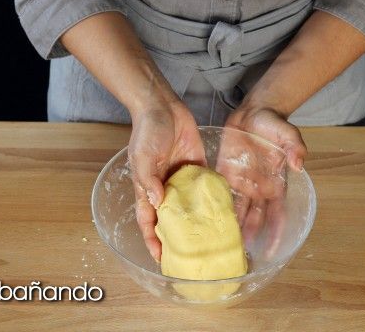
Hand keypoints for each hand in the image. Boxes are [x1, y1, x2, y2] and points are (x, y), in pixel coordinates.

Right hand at [128, 99, 205, 261]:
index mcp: (148, 188)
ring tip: (209, 239)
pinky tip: (222, 212)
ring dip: (196, 221)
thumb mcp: (142, 156)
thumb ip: (148, 180)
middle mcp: (165, 188)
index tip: (161, 258)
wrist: (163, 107)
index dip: (152, 240)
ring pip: (189, 206)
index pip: (148, 221)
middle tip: (189, 255)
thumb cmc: (147, 132)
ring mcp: (181, 178)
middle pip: (170, 218)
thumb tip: (157, 202)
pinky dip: (211, 199)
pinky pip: (205, 187)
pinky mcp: (197, 167)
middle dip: (177, 237)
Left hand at [218, 105, 306, 257]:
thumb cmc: (274, 124)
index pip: (277, 215)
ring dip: (230, 227)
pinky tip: (204, 220)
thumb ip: (295, 147)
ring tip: (220, 245)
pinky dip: (213, 206)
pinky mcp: (224, 174)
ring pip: (236, 210)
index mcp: (275, 184)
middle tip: (238, 256)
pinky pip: (219, 193)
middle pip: (254, 218)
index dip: (274, 233)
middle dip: (247, 236)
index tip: (269, 252)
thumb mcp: (288, 133)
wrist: (254, 112)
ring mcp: (241, 182)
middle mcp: (258, 188)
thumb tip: (299, 164)